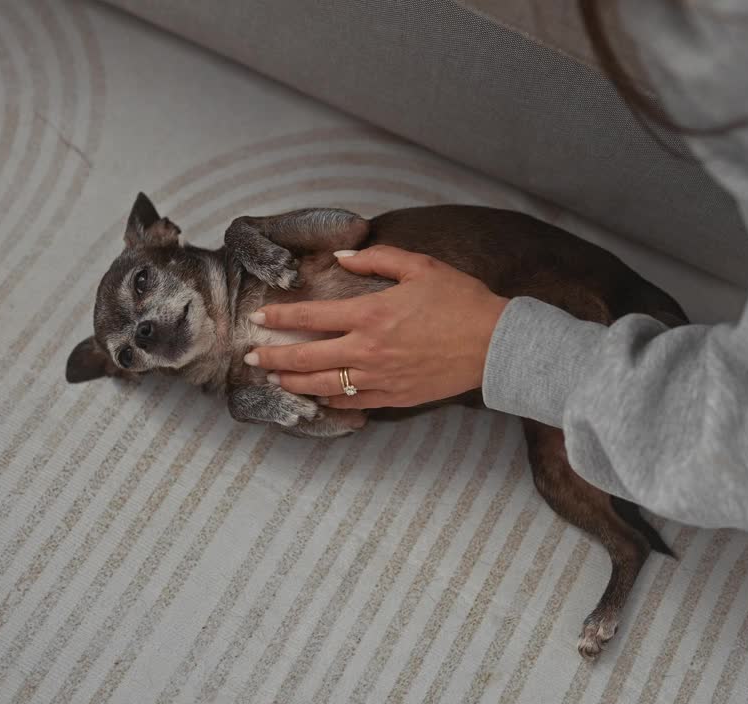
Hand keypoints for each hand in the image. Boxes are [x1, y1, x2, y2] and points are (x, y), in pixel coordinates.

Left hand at [243, 246, 508, 408]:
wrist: (494, 344)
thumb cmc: (460, 300)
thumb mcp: (419, 267)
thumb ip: (376, 260)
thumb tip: (342, 256)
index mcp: (370, 314)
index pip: (310, 318)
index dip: (280, 318)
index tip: (260, 319)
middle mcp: (367, 350)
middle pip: (306, 358)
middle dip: (273, 359)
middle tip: (252, 358)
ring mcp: (379, 378)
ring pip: (323, 387)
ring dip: (294, 384)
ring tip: (276, 381)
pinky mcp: (394, 397)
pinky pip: (352, 402)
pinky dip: (330, 401)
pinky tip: (318, 397)